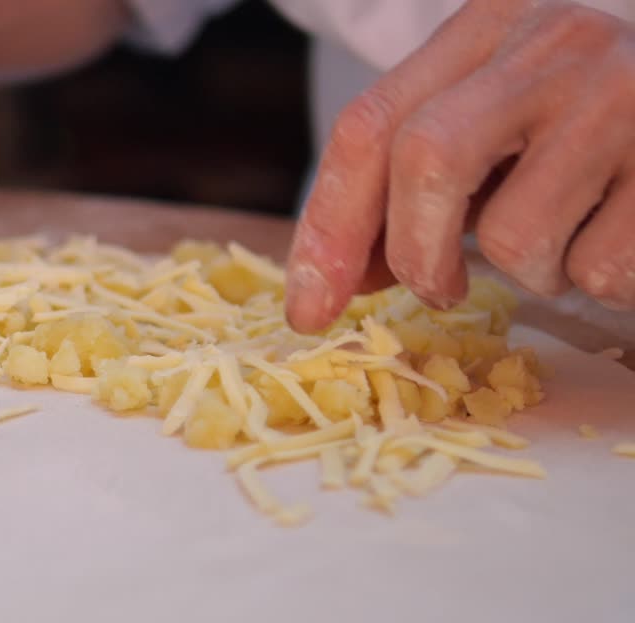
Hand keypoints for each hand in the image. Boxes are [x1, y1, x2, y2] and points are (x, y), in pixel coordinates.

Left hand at [286, 0, 634, 331]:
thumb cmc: (589, 119)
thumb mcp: (494, 123)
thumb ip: (411, 188)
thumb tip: (334, 282)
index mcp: (490, 25)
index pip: (371, 125)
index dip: (327, 227)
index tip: (308, 307)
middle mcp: (556, 43)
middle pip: (426, 158)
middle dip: (414, 252)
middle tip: (438, 287)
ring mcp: (626, 96)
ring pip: (515, 234)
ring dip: (528, 270)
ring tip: (572, 228)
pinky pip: (598, 267)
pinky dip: (599, 277)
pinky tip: (623, 230)